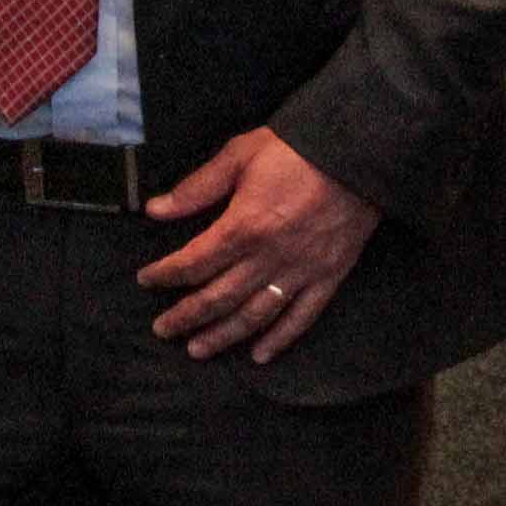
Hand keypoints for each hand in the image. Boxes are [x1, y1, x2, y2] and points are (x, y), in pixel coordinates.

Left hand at [137, 127, 382, 362]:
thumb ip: (198, 187)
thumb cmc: (294, 149)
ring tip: (197, 350)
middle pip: (218, 297)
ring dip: (223, 336)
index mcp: (243, 227)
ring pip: (254, 315)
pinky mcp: (328, 277)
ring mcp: (300, 272)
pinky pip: (301, 317)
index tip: (146, 280)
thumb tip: (155, 210)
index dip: (165, 274)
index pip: (194, 262)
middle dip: (186, 316)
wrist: (358, 152)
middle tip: (162, 329)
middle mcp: (267, 257)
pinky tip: (259, 356)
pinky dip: (279, 340)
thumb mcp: (240, 155)